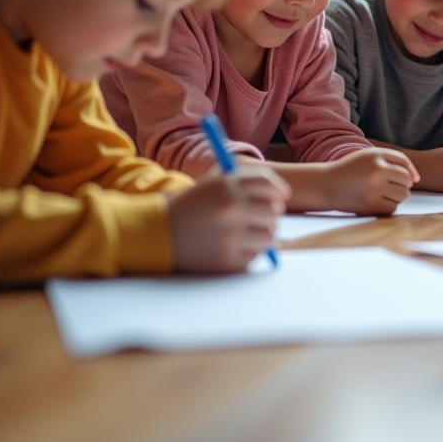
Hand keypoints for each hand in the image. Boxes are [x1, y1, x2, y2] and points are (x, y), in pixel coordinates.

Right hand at [167, 164, 289, 272]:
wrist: (159, 232)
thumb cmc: (193, 205)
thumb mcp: (213, 182)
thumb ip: (246, 181)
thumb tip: (282, 194)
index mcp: (226, 185)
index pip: (269, 185)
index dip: (278, 192)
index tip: (280, 199)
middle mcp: (230, 208)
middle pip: (273, 212)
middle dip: (270, 216)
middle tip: (261, 219)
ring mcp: (229, 236)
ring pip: (269, 236)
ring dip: (262, 236)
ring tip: (245, 234)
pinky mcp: (227, 260)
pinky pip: (255, 256)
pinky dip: (248, 253)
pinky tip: (231, 247)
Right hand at [321, 147, 418, 215]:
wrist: (325, 185)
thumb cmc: (351, 170)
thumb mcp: (369, 156)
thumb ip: (394, 160)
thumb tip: (416, 179)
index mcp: (376, 156)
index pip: (405, 163)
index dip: (409, 172)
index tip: (406, 178)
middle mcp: (376, 171)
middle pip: (407, 181)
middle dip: (402, 185)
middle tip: (388, 186)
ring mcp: (374, 189)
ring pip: (403, 195)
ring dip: (396, 196)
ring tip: (381, 193)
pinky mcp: (370, 206)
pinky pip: (392, 208)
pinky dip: (387, 206)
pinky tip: (375, 201)